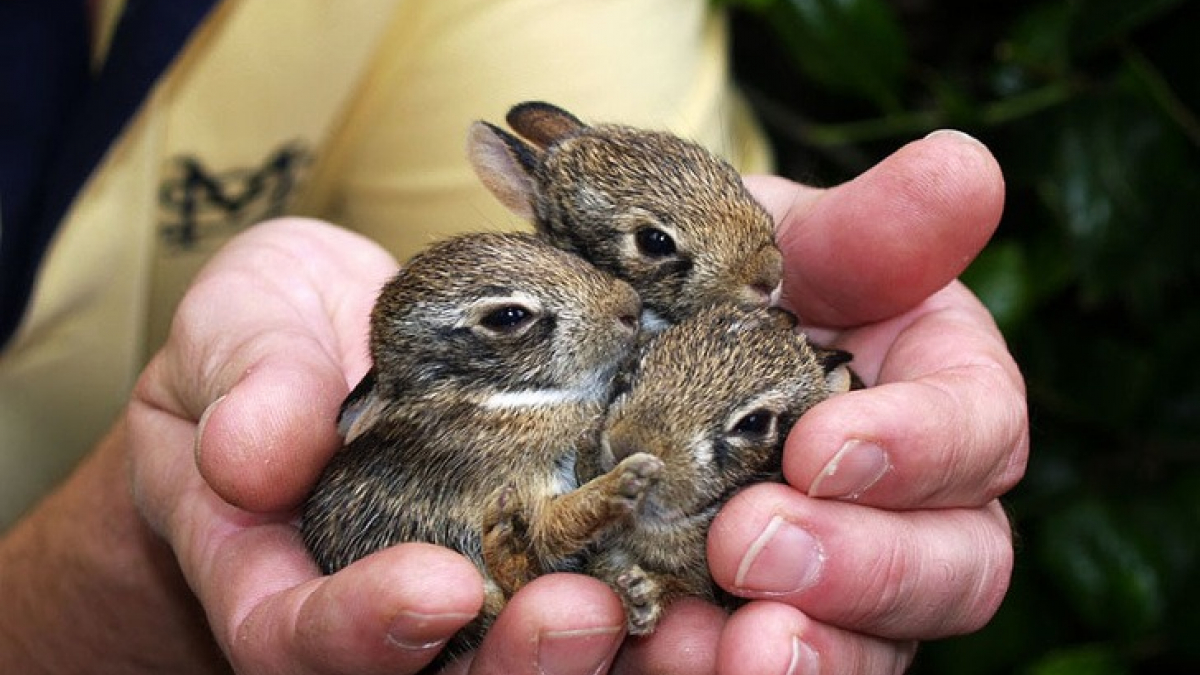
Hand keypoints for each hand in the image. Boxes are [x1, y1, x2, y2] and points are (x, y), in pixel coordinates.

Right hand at [126, 218, 688, 674]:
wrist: (343, 332)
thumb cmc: (274, 337)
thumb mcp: (239, 333)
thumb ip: (246, 382)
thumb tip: (249, 454)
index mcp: (276, 573)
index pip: (300, 637)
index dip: (360, 631)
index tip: (432, 588)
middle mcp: (380, 606)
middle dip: (511, 664)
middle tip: (574, 615)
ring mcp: (472, 584)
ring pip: (526, 654)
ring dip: (593, 646)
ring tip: (655, 603)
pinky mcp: (546, 546)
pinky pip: (595, 584)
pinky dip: (647, 586)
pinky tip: (701, 564)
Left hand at [700, 129, 1027, 672]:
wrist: (651, 343)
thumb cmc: (738, 282)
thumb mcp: (789, 244)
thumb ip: (872, 227)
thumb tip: (961, 163)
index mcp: (940, 400)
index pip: (978, 433)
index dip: (920, 447)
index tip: (825, 446)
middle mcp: (914, 508)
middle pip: (950, 566)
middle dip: (862, 568)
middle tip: (752, 547)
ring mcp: (844, 581)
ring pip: (867, 646)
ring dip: (803, 653)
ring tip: (709, 645)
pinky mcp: (763, 624)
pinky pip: (760, 663)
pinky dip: (709, 667)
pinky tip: (651, 650)